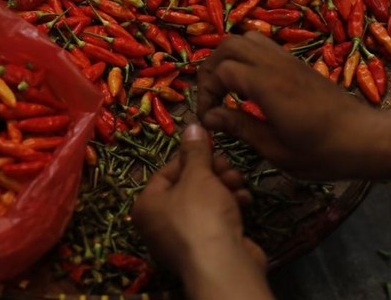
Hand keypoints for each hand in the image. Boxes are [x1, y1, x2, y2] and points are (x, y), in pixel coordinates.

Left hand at [132, 124, 271, 299]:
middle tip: (227, 164)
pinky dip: (229, 208)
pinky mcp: (206, 248)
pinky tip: (244, 201)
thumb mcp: (198, 176)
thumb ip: (196, 151)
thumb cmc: (201, 214)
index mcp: (147, 205)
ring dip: (224, 188)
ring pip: (204, 202)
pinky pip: (215, 220)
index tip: (209, 147)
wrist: (223, 264)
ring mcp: (183, 239)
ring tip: (238, 182)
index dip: (189, 157)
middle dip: (212, 173)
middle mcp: (159, 224)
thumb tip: (191, 125)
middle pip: (187, 187)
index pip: (165, 172)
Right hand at [196, 31, 381, 178]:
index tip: (208, 118)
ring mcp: (288, 60)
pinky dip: (246, 58)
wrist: (367, 139)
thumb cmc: (323, 153)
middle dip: (210, 68)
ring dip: (228, 58)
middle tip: (210, 97)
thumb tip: (209, 117)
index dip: (206, 93)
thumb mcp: (276, 149)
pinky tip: (248, 85)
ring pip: (246, 38)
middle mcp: (276, 65)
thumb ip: (240, 127)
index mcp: (267, 86)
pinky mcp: (297, 63)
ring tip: (226, 88)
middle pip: (228, 45)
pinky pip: (263, 46)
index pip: (221, 71)